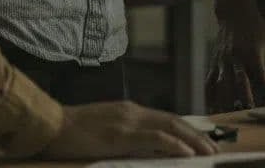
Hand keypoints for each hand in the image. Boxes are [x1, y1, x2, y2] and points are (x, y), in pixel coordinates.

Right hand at [38, 101, 217, 159]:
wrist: (50, 126)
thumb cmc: (72, 132)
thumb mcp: (105, 130)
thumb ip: (126, 135)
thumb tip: (148, 149)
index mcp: (129, 112)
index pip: (167, 118)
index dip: (188, 130)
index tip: (203, 141)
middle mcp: (133, 112)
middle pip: (174, 121)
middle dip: (197, 135)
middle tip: (215, 149)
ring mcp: (127, 121)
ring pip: (170, 127)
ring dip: (193, 140)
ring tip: (209, 152)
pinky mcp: (121, 135)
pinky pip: (155, 139)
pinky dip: (174, 144)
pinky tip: (187, 153)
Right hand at [206, 6, 264, 111]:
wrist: (234, 11)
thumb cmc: (257, 27)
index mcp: (254, 54)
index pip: (262, 79)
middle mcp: (237, 58)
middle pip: (240, 83)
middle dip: (244, 99)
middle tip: (249, 113)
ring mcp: (223, 61)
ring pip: (222, 84)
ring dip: (226, 101)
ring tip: (229, 115)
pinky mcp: (213, 62)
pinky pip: (209, 81)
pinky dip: (210, 96)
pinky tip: (213, 108)